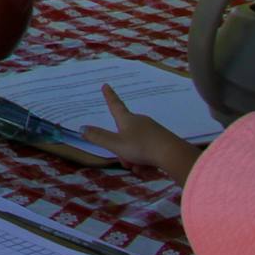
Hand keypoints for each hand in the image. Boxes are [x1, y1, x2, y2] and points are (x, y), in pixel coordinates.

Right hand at [79, 84, 199, 184]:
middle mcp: (140, 122)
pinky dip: (145, 160)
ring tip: (138, 168)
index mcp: (127, 119)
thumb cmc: (141, 146)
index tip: (106, 85)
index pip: (115, 105)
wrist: (173, 155)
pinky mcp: (163, 141)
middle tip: (125, 161)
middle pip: (124, 134)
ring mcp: (153, 131)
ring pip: (136, 145)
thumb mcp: (115, 144)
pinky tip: (148, 169)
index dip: (109, 97)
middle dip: (121, 149)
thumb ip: (98, 137)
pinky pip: (148, 150)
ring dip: (133, 158)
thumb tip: (82, 128)